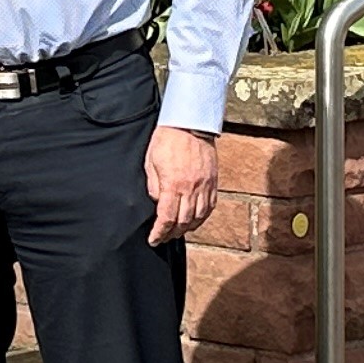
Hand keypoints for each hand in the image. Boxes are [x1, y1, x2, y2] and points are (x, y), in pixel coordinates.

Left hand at [144, 126, 218, 247]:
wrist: (189, 123)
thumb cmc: (167, 139)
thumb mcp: (150, 162)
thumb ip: (154, 186)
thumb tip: (158, 202)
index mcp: (173, 185)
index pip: (166, 218)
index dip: (159, 233)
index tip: (154, 239)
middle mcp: (191, 188)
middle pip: (183, 222)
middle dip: (172, 234)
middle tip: (163, 238)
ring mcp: (204, 186)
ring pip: (199, 217)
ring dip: (187, 228)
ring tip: (178, 232)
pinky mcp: (212, 181)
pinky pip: (210, 206)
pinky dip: (202, 217)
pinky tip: (195, 220)